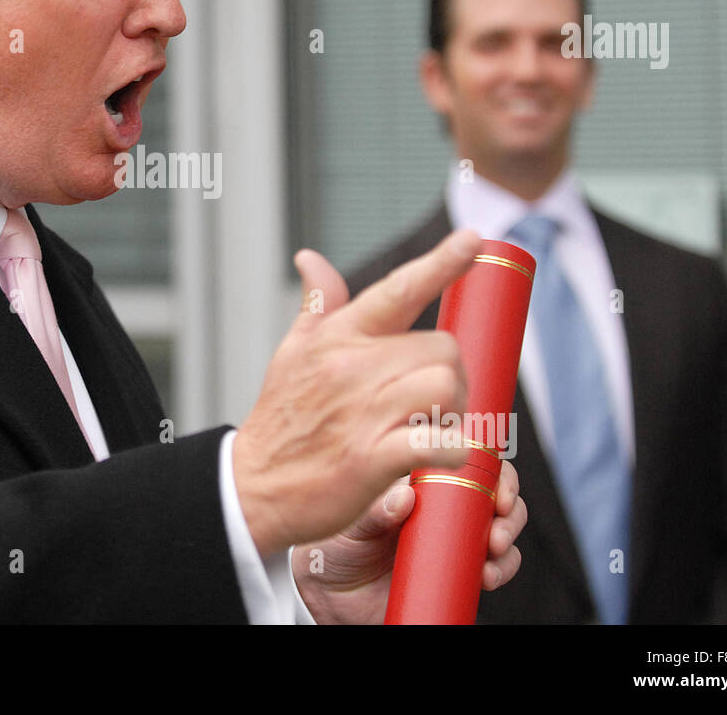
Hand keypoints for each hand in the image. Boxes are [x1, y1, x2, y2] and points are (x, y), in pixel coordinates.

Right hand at [232, 229, 481, 557]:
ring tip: (440, 425)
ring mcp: (363, 412)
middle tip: (442, 401)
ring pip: (446, 387)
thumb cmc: (280, 419)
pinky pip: (436, 442)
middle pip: (442, 347)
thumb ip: (317, 306)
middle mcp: (352, 367)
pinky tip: (445, 455)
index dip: (441, 262)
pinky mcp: (372, 459)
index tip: (473, 238)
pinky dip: (454, 450)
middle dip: (455, 374)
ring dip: (457, 410)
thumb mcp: (291, 353)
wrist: (253, 487)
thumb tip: (311, 258)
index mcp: (339, 337)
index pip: (397, 289)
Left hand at [292, 460, 526, 624]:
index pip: (461, 456)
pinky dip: (502, 568)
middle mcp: (441, 504)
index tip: (494, 481)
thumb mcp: (350, 525)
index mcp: (417, 479)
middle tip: (500, 515)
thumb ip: (374, 511)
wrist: (331, 598)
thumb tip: (405, 497)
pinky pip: (495, 565)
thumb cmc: (335, 547)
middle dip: (507, 500)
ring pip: (500, 524)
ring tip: (493, 549)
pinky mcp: (458, 570)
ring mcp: (452, 536)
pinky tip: (487, 575)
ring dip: (508, 534)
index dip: (487, 463)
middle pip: (491, 488)